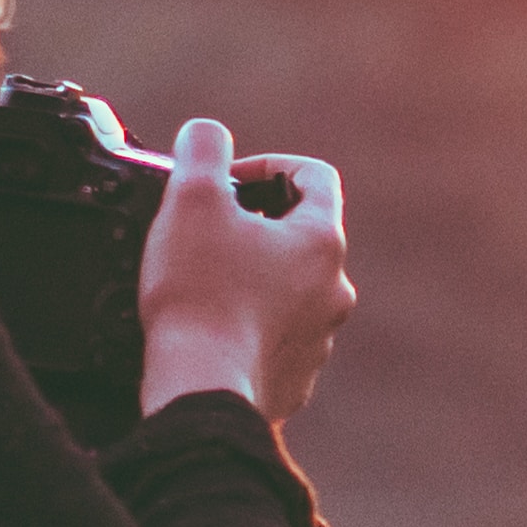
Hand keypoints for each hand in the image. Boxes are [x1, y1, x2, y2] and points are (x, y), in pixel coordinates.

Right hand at [135, 118, 351, 424]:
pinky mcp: (295, 377)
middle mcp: (334, 290)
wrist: (202, 392)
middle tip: (207, 231)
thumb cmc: (200, 296)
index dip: (270, 165)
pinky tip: (210, 327)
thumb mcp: (192, 199)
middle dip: (254, 225)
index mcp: (322, 242)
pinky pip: (275, 337)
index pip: (315, 177)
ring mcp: (319, 338)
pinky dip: (247, 325)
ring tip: (205, 282)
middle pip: (301, 235)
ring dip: (252, 277)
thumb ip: (202, 149)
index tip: (229, 179)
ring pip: (289, 289)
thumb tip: (207, 134)